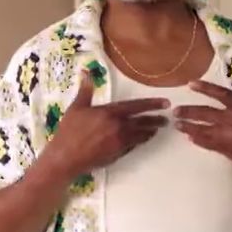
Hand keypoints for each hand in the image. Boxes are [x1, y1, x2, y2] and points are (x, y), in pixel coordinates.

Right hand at [47, 77, 169, 175]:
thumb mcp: (77, 107)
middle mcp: (119, 127)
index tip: (165, 103)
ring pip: (141, 136)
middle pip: (143, 122)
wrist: (66, 158)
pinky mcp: (117, 155)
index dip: (152, 104)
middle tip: (166, 119)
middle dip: (156, 120)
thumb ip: (86, 90)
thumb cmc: (69, 132)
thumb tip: (87, 73)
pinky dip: (139, 142)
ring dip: (150, 132)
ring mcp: (120, 142)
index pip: (137, 106)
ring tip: (156, 130)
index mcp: (110, 112)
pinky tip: (140, 141)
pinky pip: (132, 146)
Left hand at [177, 73, 231, 182]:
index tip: (190, 84)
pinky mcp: (226, 149)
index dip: (205, 88)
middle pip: (205, 113)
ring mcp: (227, 136)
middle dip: (188, 111)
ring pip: (202, 130)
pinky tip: (189, 138)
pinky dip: (198, 140)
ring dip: (188, 127)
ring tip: (177, 125)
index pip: (220, 94)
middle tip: (175, 110)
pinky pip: (208, 144)